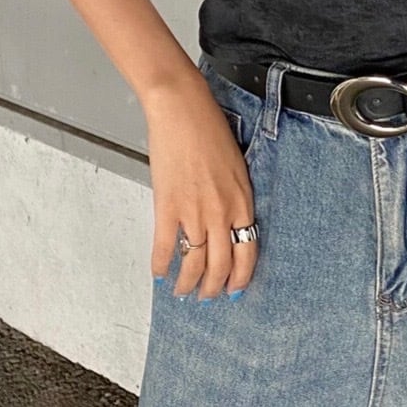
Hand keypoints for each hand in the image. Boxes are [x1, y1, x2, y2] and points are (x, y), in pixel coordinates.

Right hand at [144, 74, 258, 300]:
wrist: (183, 110)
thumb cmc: (210, 129)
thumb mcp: (236, 164)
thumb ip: (234, 195)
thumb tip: (228, 221)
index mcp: (242, 200)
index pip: (248, 251)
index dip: (241, 275)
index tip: (235, 288)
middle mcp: (222, 211)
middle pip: (221, 264)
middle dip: (214, 287)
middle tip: (208, 297)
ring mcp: (194, 211)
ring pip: (193, 262)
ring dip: (188, 283)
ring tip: (183, 291)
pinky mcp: (168, 206)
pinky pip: (164, 247)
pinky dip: (160, 264)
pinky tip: (159, 273)